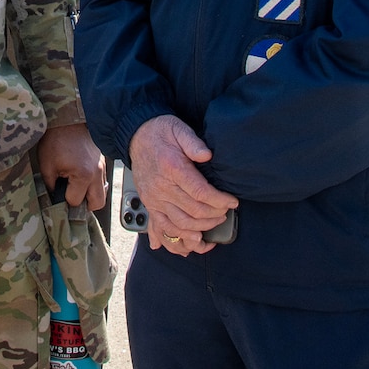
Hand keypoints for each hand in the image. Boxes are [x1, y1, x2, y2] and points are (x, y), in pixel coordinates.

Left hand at [36, 123, 107, 209]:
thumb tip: (54, 198)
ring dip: (90, 195)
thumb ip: (50, 186)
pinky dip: (93, 184)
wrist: (67, 117)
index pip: (76, 202)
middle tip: (70, 198)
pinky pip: (102, 181)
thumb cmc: (56, 138)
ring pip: (102, 193)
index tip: (57, 194)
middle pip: (97, 204)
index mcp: (84, 175)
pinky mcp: (103, 162)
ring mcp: (102, 167)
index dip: (64, 201)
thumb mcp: (46, 165)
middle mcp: (97, 173)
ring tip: (75, 189)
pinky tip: (80, 179)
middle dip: (83, 205)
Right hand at [129, 115, 237, 255]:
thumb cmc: (160, 132)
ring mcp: (154, 198)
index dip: (220, 200)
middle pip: (193, 211)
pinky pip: (163, 228)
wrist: (135, 136)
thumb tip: (207, 155)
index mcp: (171, 167)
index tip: (232, 201)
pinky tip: (193, 240)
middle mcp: (161, 187)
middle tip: (227, 211)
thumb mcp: (178, 128)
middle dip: (215, 214)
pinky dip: (178, 238)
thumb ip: (193, 142)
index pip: (200, 192)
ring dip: (201, 228)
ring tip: (215, 222)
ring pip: (180, 223)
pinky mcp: (150, 205)